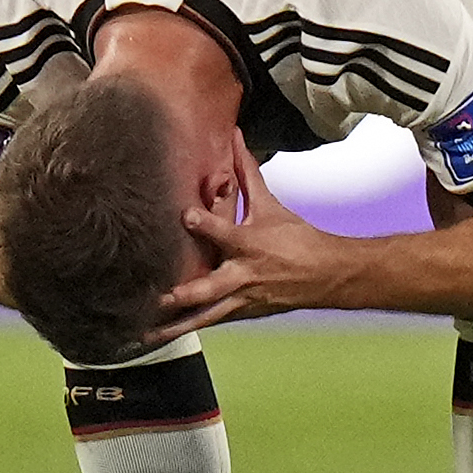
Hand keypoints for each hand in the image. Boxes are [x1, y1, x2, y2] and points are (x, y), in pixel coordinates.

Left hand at [144, 133, 350, 343]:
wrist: (326, 275)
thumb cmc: (296, 238)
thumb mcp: (271, 204)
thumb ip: (247, 173)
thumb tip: (235, 136)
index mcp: (250, 244)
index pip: (225, 232)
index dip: (205, 223)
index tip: (185, 215)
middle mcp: (244, 275)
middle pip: (211, 288)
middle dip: (185, 294)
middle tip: (159, 298)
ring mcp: (243, 299)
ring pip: (206, 317)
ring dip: (176, 327)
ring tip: (147, 335)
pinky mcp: (243, 314)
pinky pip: (212, 322)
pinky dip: (188, 330)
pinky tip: (164, 337)